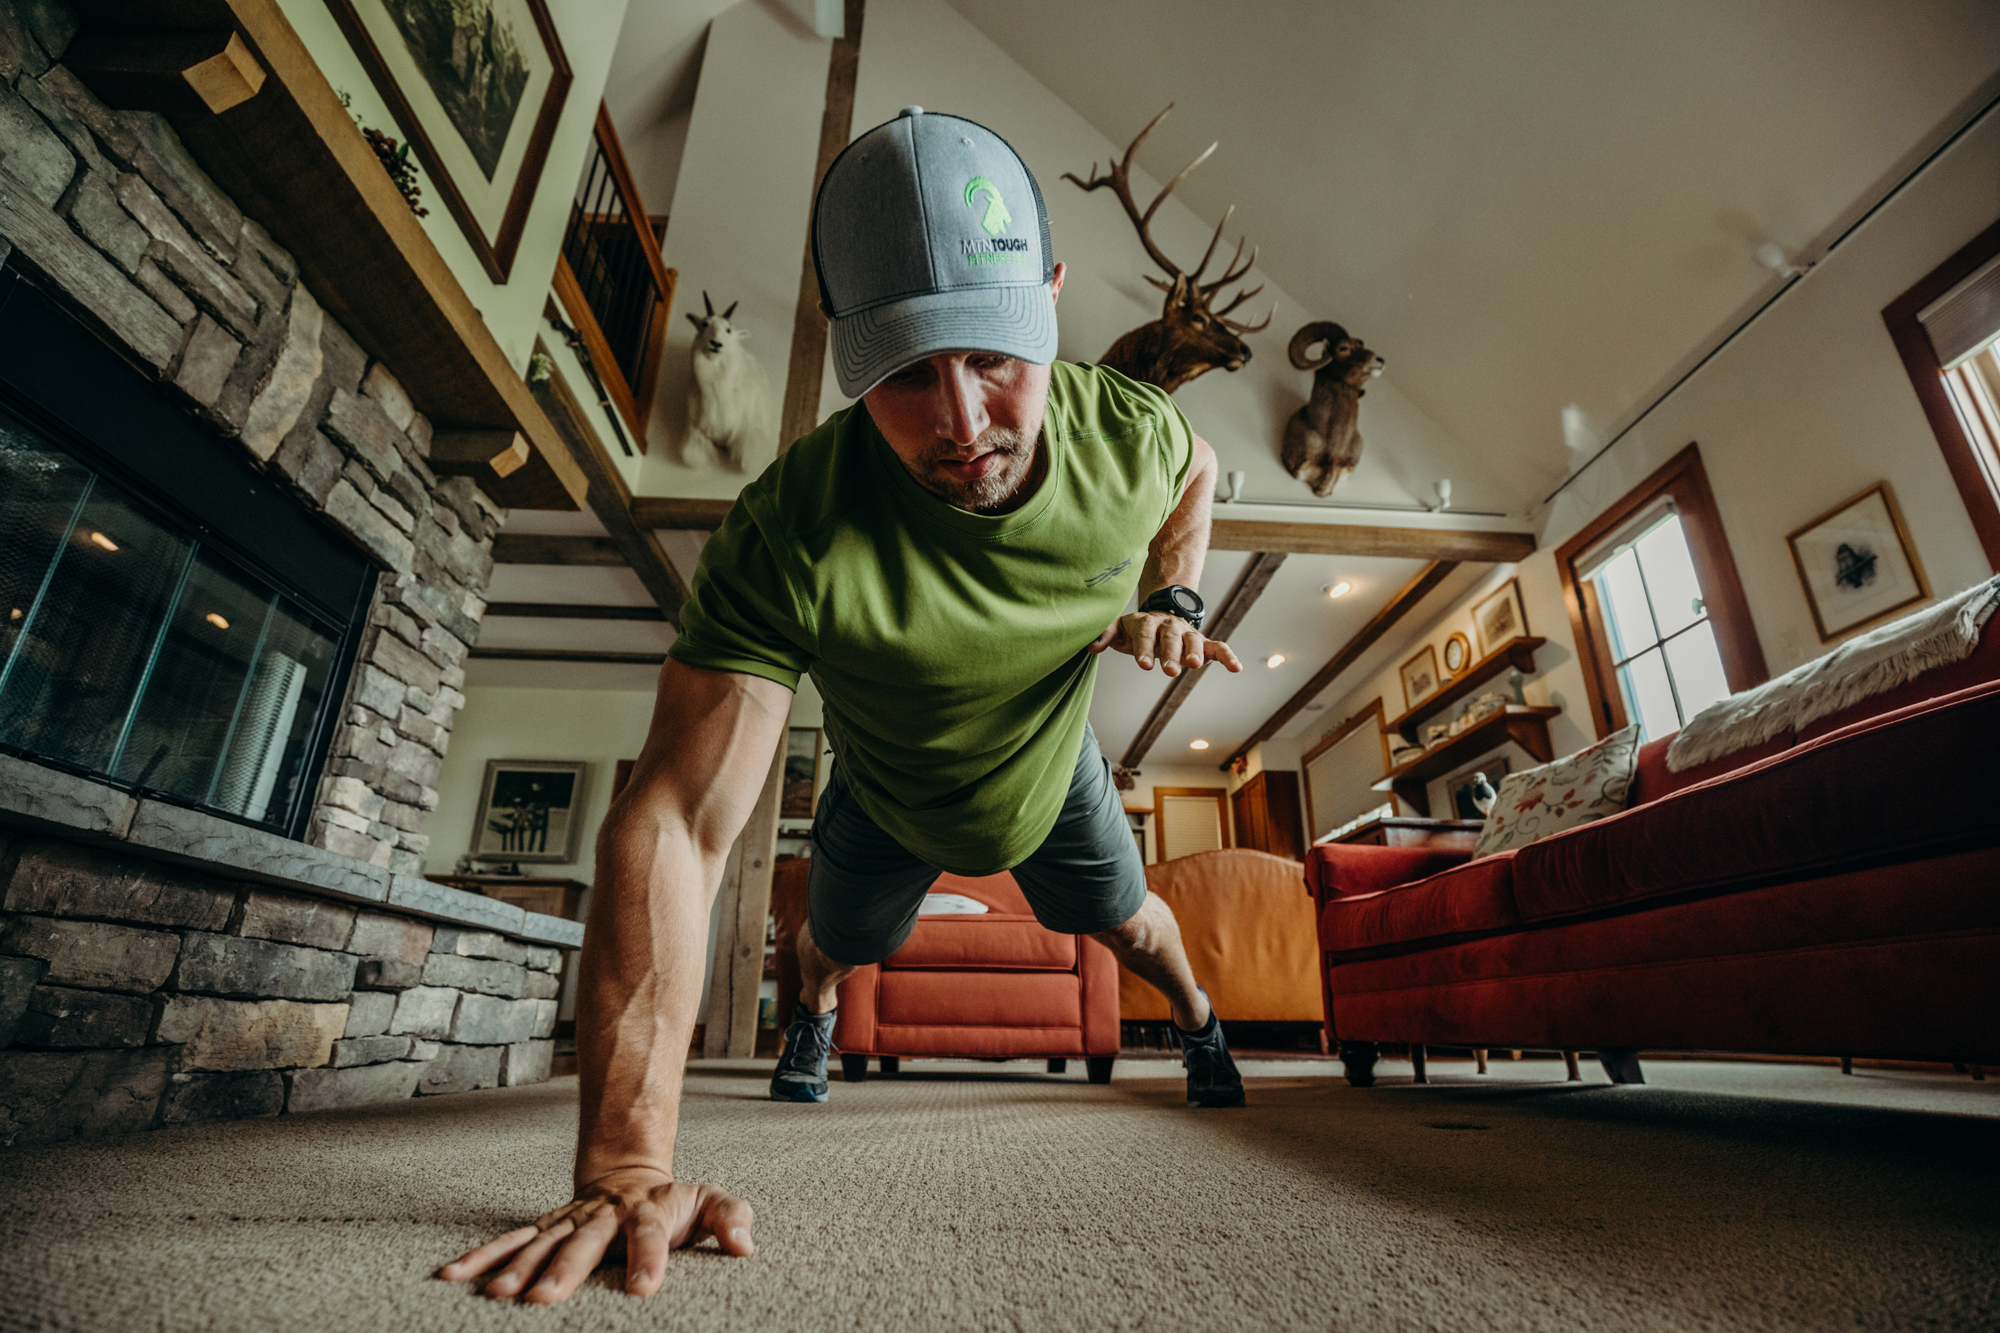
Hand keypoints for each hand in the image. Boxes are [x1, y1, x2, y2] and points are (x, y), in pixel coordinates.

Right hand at [439, 1167, 753, 1303]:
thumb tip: (745, 1242)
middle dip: (564, 1269)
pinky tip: (452, 1276)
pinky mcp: (544, 1227)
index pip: (649, 1234)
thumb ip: (730, 1217)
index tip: (644, 1289)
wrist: (629, 1175)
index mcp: (647, 1211)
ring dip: (516, 1267)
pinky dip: (482, 1258)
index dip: (647, 1258)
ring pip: (540, 1242)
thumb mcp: (710, 1202)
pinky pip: (510, 1242)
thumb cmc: (673, 1203)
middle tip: (544, 1299)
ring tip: (496, 1294)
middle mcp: (603, 1215)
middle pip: (583, 1241)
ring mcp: (569, 1220)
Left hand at [1087, 612, 1242, 677]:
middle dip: (1170, 653)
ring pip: (1193, 639)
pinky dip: (1227, 655)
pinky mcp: (1202, 643)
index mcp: (1145, 622)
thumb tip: (1091, 646)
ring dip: (1195, 652)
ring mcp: (1186, 633)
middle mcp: (1168, 625)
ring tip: (1194, 666)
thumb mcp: (1118, 630)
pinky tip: (1236, 667)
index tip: (1143, 665)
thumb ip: (1105, 634)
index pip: (1145, 632)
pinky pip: (1217, 647)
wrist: (1158, 616)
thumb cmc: (1134, 630)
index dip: (1144, 648)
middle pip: (1170, 636)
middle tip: (1169, 671)